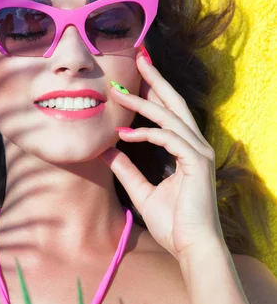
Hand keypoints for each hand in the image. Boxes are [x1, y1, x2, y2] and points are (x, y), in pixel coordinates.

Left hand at [99, 53, 224, 261]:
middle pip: (174, 103)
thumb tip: (105, 152)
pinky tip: (124, 133)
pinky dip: (146, 132)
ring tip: (118, 91)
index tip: (132, 79)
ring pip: (169, 116)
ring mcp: (198, 152)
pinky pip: (168, 137)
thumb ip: (126, 170)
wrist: (191, 246)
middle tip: (138, 57)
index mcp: (184, 150)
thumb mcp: (142, 191)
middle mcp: (194, 146)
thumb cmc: (172, 223)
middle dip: (155, 79)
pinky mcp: (197, 162)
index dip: (152, 93)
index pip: (168, 114)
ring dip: (144, 101)